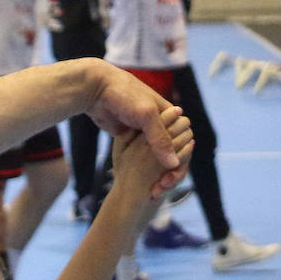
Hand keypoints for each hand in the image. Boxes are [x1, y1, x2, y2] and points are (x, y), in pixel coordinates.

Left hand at [83, 61, 192, 196]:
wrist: (95, 89)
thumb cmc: (124, 95)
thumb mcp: (146, 115)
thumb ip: (161, 139)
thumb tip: (174, 163)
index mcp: (169, 115)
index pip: (184, 141)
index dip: (182, 160)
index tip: (171, 177)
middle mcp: (158, 123)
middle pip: (171, 151)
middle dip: (169, 170)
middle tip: (161, 187)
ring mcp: (143, 131)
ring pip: (155, 155)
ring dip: (156, 172)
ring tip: (153, 190)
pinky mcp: (128, 136)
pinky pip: (139, 154)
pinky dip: (141, 168)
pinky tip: (140, 182)